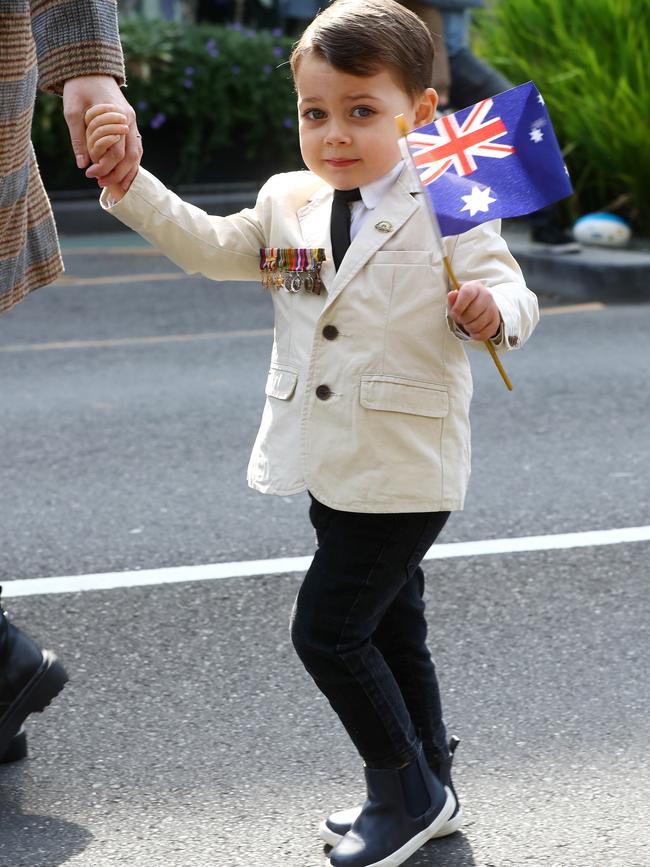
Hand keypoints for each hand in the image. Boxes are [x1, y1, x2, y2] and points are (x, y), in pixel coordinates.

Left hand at [63, 75, 141, 190]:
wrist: (91, 69)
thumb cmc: (79, 88)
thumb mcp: (72, 111)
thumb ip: (78, 138)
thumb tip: (82, 164)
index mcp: (117, 116)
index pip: (116, 151)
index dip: (104, 166)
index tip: (89, 173)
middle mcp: (129, 121)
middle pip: (130, 157)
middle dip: (117, 174)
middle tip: (100, 183)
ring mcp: (132, 123)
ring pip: (137, 155)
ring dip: (126, 172)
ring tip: (112, 184)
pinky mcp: (130, 125)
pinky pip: (135, 149)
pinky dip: (130, 164)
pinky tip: (121, 173)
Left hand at [447, 280, 501, 340]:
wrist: (482, 305)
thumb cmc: (465, 302)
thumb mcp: (456, 299)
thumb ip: (452, 299)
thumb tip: (452, 294)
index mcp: (475, 288)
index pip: (467, 294)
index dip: (458, 307)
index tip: (454, 313)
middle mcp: (487, 296)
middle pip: (471, 314)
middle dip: (462, 320)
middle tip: (461, 319)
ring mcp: (493, 309)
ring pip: (477, 326)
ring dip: (468, 328)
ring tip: (467, 323)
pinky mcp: (496, 322)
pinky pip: (483, 334)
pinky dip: (475, 335)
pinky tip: (473, 329)